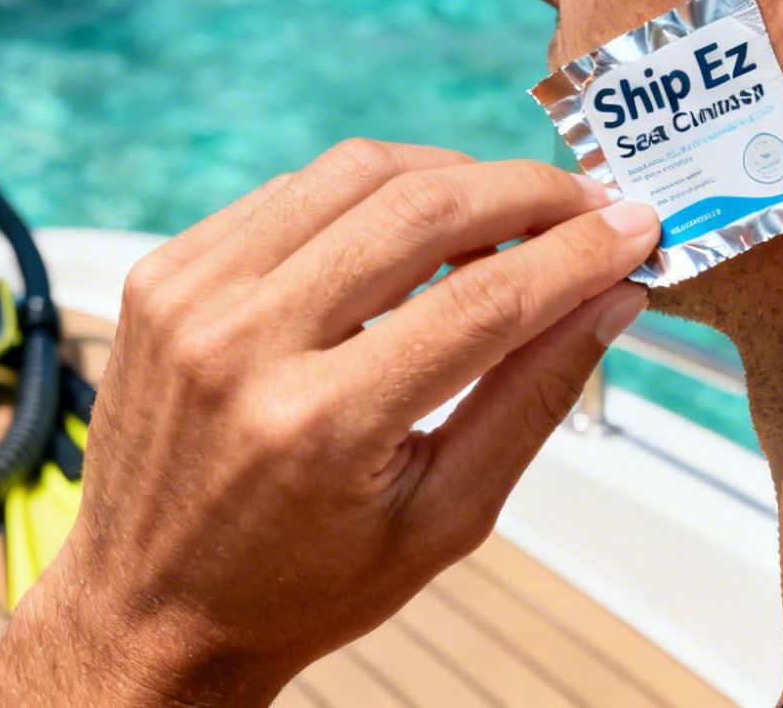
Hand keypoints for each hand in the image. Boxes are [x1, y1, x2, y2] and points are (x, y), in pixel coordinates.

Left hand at [0, 140, 656, 705]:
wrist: (148, 607)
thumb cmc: (297, 585)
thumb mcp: (441, 520)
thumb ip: (531, 397)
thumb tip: (609, 296)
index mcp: (318, 427)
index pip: (481, 300)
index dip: (575, 253)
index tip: (635, 229)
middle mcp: (243, 347)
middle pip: (419, 209)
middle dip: (526, 191)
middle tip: (588, 203)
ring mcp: (191, 299)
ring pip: (354, 174)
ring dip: (452, 175)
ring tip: (509, 214)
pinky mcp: (164, 274)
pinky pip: (289, 192)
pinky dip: (366, 196)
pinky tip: (410, 230)